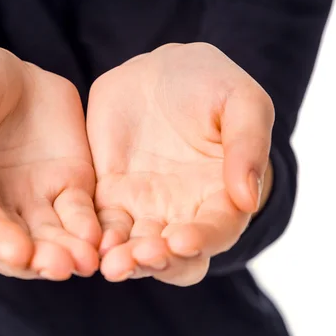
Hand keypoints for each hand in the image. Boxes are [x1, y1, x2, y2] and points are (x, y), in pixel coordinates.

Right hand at [0, 41, 100, 279]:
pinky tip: (103, 238)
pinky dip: (92, 230)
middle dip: (39, 259)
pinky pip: (82, 215)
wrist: (13, 78)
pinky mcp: (69, 188)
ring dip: (69, 252)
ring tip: (88, 261)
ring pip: (53, 236)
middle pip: (17, 241)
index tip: (18, 253)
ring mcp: (35, 200)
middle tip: (61, 268)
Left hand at [87, 43, 273, 285]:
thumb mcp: (242, 102)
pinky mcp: (110, 199)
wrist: (160, 73)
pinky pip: (101, 226)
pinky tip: (87, 243)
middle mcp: (184, 214)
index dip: (202, 240)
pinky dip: (95, 240)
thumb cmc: (211, 87)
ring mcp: (144, 210)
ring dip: (125, 260)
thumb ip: (248, 146)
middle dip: (158, 261)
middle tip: (139, 256)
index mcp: (222, 198)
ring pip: (134, 249)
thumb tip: (248, 199)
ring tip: (111, 262)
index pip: (217, 231)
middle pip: (174, 256)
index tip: (182, 241)